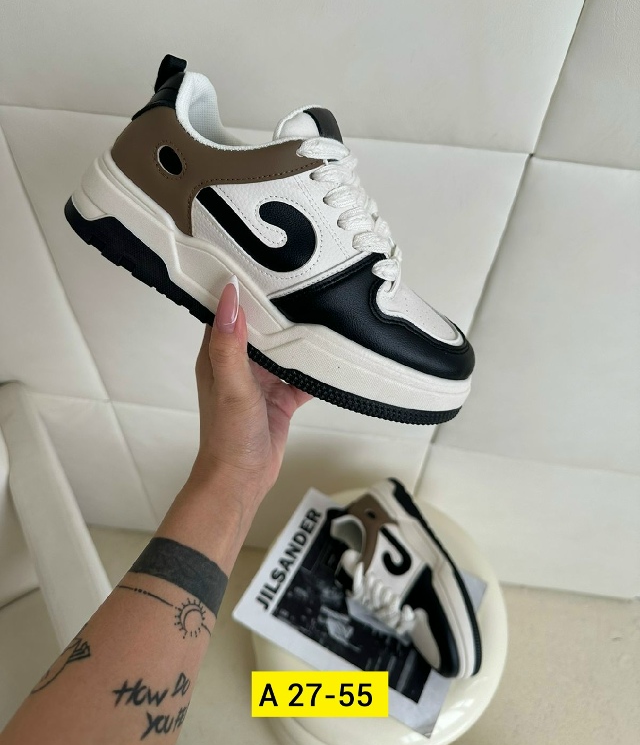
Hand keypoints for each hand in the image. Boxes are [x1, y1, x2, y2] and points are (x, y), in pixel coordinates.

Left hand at [192, 277, 311, 498]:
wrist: (243, 479)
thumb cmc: (228, 435)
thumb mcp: (230, 384)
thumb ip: (229, 343)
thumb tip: (229, 298)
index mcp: (218, 354)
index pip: (227, 311)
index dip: (240, 289)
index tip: (260, 265)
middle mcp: (239, 363)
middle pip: (261, 326)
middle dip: (279, 308)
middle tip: (304, 282)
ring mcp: (262, 380)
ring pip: (285, 349)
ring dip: (300, 337)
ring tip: (324, 310)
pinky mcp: (281, 397)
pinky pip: (302, 375)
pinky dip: (316, 368)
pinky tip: (333, 355)